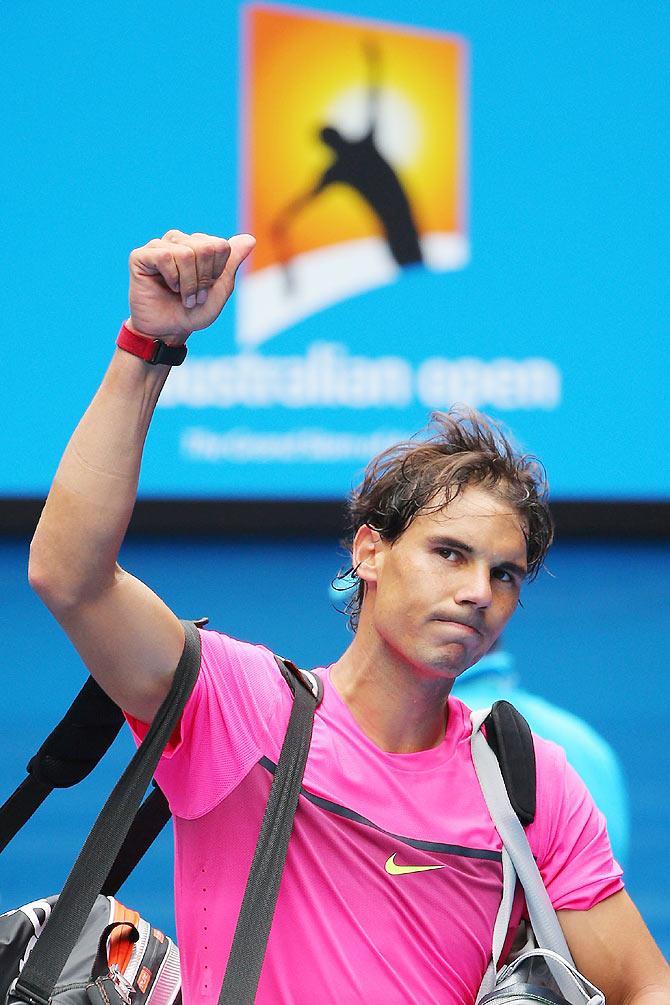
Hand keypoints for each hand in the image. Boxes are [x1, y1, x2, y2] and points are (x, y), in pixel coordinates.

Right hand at [128, 230, 254, 341]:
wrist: (168, 332)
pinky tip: (167, 287)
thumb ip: (232, 263)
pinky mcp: (141, 255)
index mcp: (199, 245)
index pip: (220, 246)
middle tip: (194, 296)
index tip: (207, 288)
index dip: (216, 273)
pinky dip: (172, 279)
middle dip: (203, 279)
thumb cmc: (193, 312)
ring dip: (188, 283)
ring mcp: (159, 246)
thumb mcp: (220, 290)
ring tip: (182, 296)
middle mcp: (179, 241)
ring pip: (185, 253)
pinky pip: (164, 256)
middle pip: (205, 248)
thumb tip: (250, 238)